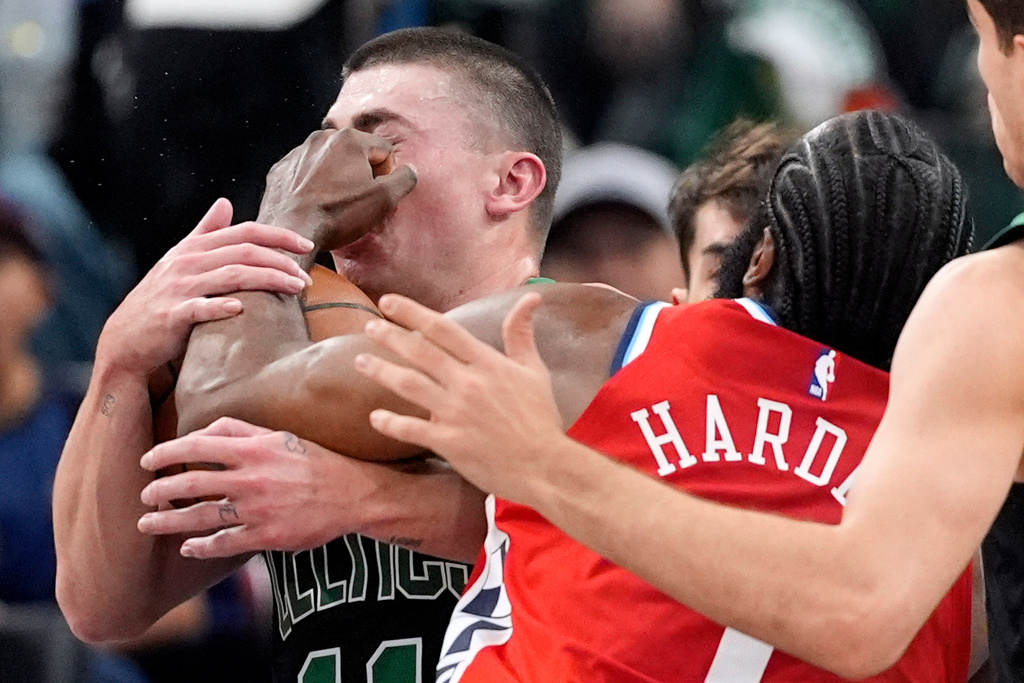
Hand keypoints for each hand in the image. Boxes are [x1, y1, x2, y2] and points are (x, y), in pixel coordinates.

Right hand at [97, 199, 313, 376]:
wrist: (126, 339)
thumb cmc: (161, 299)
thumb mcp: (180, 260)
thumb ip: (204, 232)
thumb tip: (225, 203)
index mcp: (194, 248)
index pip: (244, 232)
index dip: (278, 235)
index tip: (306, 244)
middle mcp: (187, 263)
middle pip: (245, 252)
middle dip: (281, 261)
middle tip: (306, 277)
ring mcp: (179, 288)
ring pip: (232, 276)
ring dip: (269, 280)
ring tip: (296, 288)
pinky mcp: (172, 316)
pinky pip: (200, 308)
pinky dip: (221, 307)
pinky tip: (242, 309)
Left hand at [137, 417, 369, 557]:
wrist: (353, 493)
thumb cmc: (316, 461)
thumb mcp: (281, 436)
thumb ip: (242, 431)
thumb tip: (204, 430)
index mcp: (255, 450)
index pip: (197, 445)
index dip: (166, 452)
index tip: (147, 460)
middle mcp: (252, 478)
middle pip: (192, 482)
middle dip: (161, 490)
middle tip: (144, 496)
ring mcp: (258, 509)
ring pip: (201, 516)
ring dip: (169, 521)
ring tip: (147, 524)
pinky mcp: (267, 535)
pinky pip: (226, 543)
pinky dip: (202, 547)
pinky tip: (188, 548)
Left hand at [258, 128, 416, 252]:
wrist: (292, 230)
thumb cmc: (339, 214)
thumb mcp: (384, 200)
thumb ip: (404, 179)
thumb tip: (409, 170)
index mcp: (349, 139)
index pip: (384, 150)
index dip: (388, 176)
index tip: (379, 197)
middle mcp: (322, 138)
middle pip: (356, 154)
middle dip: (363, 175)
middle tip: (361, 203)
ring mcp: (298, 153)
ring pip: (330, 163)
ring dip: (338, 180)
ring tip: (337, 206)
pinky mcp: (281, 169)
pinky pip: (306, 174)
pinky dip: (314, 186)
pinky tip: (316, 205)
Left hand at [354, 293, 566, 503]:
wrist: (544, 465)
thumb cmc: (540, 418)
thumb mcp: (534, 371)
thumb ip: (522, 334)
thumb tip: (531, 298)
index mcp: (487, 364)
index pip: (444, 330)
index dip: (413, 313)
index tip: (389, 302)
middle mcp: (468, 383)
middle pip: (420, 352)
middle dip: (390, 336)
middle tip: (369, 326)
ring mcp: (456, 413)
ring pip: (409, 385)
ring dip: (381, 371)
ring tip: (360, 361)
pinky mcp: (449, 442)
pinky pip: (411, 429)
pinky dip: (390, 423)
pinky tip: (375, 417)